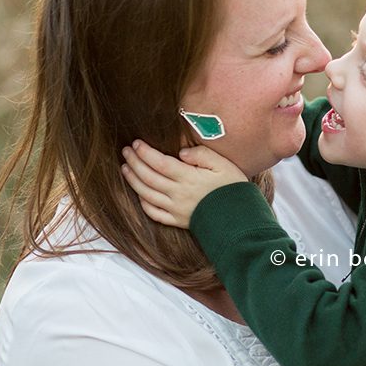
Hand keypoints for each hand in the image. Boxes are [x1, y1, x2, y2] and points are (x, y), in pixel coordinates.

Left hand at [121, 140, 246, 226]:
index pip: (160, 163)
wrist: (239, 219)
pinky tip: (139, 193)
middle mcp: (178, 194)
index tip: (136, 143)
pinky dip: (143, 203)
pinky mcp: (177, 221)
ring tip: (125, 168)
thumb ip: (202, 154)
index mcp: (189, 178)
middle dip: (134, 162)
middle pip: (149, 177)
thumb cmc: (233, 188)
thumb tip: (182, 152)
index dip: (145, 153)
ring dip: (133, 180)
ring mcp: (176, 209)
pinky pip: (154, 213)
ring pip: (147, 194)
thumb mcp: (223, 164)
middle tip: (126, 151)